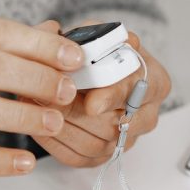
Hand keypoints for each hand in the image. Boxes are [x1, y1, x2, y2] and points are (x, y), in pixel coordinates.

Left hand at [30, 23, 171, 167]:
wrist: (94, 75)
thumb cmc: (99, 54)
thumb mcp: (93, 33)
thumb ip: (78, 34)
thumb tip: (52, 31)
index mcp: (154, 81)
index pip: (138, 92)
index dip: (112, 98)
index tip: (92, 103)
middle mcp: (146, 115)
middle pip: (113, 125)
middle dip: (74, 112)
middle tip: (45, 98)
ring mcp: (126, 140)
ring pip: (93, 145)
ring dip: (59, 126)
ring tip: (34, 106)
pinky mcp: (103, 157)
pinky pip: (77, 158)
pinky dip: (53, 142)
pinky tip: (37, 123)